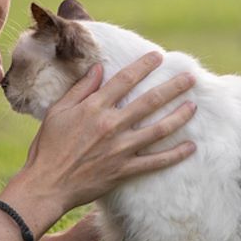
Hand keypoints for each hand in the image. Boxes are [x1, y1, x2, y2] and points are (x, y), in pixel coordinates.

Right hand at [24, 52, 195, 211]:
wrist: (47, 184)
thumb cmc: (47, 146)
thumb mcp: (58, 111)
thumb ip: (80, 89)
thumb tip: (99, 68)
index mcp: (94, 108)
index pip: (124, 80)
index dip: (143, 66)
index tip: (158, 56)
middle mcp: (111, 125)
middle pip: (150, 101)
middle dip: (173, 87)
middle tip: (191, 77)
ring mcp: (121, 149)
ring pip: (159, 129)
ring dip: (179, 116)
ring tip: (194, 106)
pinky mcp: (124, 170)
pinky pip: (156, 162)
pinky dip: (175, 154)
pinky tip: (191, 147)